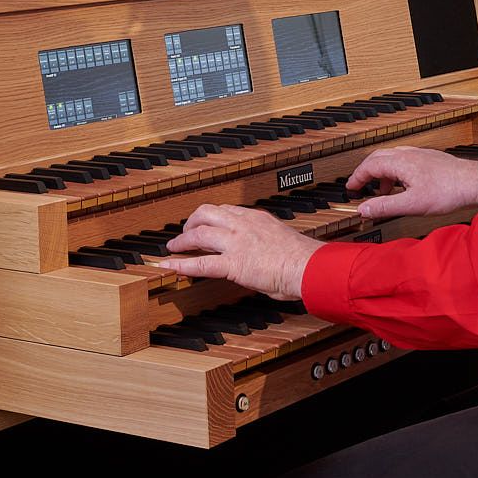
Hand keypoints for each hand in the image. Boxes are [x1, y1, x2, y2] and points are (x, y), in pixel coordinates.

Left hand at [157, 204, 322, 298]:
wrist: (309, 266)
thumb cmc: (304, 259)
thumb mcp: (282, 241)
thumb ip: (268, 242)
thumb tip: (264, 253)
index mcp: (257, 219)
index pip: (226, 211)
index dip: (211, 217)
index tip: (205, 223)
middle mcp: (244, 225)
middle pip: (207, 213)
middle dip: (191, 221)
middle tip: (185, 232)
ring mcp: (237, 243)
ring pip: (199, 233)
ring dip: (182, 240)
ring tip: (173, 247)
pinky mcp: (233, 263)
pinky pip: (200, 263)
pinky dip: (180, 263)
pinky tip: (168, 265)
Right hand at [347, 145, 477, 220]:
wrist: (473, 182)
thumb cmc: (448, 191)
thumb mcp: (412, 204)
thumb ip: (385, 206)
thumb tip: (364, 209)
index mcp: (400, 162)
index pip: (369, 166)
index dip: (357, 178)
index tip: (350, 188)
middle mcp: (408, 154)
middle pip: (377, 158)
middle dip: (366, 172)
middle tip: (359, 186)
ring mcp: (418, 154)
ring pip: (391, 158)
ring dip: (381, 173)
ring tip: (382, 193)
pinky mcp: (428, 159)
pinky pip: (403, 160)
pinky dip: (395, 172)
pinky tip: (403, 187)